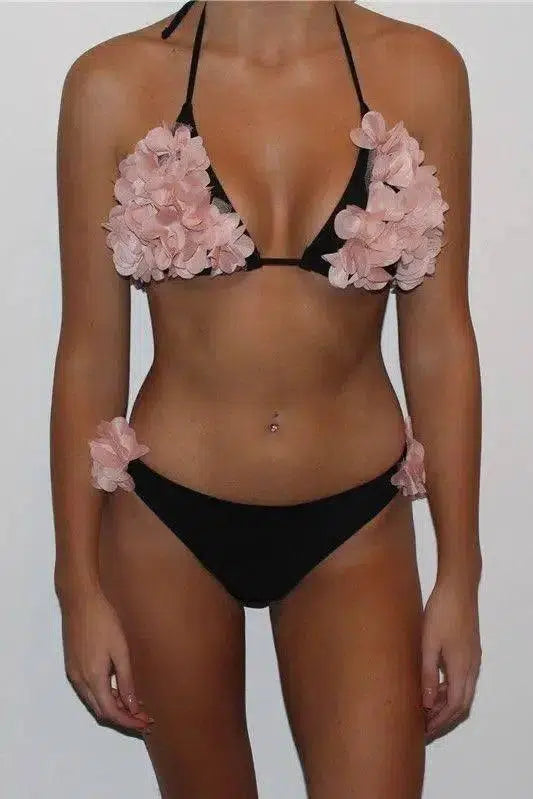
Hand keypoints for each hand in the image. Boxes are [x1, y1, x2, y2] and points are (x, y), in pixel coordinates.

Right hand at [59, 586, 153, 732]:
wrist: (80, 600)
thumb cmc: (104, 620)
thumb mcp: (120, 649)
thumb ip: (126, 679)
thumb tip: (132, 706)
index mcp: (93, 678)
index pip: (110, 712)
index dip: (128, 721)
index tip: (145, 723)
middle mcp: (80, 681)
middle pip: (101, 711)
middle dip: (122, 718)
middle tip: (144, 718)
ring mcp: (74, 674)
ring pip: (94, 702)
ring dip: (113, 708)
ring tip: (135, 706)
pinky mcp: (72, 666)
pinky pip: (88, 691)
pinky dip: (104, 696)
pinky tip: (118, 690)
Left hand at [421, 575, 480, 739]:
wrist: (458, 588)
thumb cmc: (441, 613)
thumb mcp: (428, 644)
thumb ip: (428, 674)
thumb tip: (427, 703)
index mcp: (462, 669)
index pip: (454, 707)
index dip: (440, 722)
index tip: (423, 731)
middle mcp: (471, 667)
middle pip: (461, 703)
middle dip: (444, 718)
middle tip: (424, 727)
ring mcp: (472, 659)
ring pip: (463, 692)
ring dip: (446, 704)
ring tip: (425, 710)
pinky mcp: (469, 650)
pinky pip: (462, 679)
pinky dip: (449, 689)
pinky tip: (433, 686)